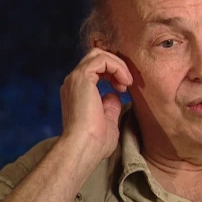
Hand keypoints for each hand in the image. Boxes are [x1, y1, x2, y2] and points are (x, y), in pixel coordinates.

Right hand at [59, 48, 132, 162]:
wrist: (83, 147)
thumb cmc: (94, 142)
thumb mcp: (107, 121)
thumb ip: (110, 106)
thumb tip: (115, 95)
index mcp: (77, 91)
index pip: (95, 68)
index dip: (113, 72)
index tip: (124, 88)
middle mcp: (73, 82)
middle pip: (96, 56)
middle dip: (115, 64)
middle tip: (127, 82)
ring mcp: (76, 78)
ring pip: (99, 54)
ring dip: (118, 64)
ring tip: (127, 82)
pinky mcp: (82, 77)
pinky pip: (102, 59)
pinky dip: (117, 66)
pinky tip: (124, 82)